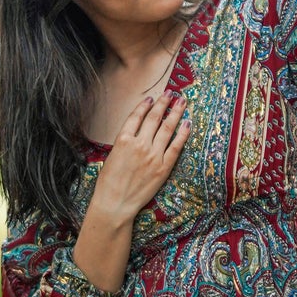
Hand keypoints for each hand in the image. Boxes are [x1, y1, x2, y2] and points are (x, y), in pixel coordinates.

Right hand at [90, 92, 191, 228]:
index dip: (145, 106)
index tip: (151, 99)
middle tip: (170, 93)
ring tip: (182, 102)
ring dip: (175, 113)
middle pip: (154, 118)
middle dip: (163, 104)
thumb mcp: (111, 156)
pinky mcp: (163, 167)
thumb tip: (136, 134)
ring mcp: (153, 155)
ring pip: (167, 128)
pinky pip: (176, 146)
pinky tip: (188, 123)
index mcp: (123, 139)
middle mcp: (139, 144)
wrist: (115, 203)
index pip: (137, 117)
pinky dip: (183, 133)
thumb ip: (125, 143)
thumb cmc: (108, 183)